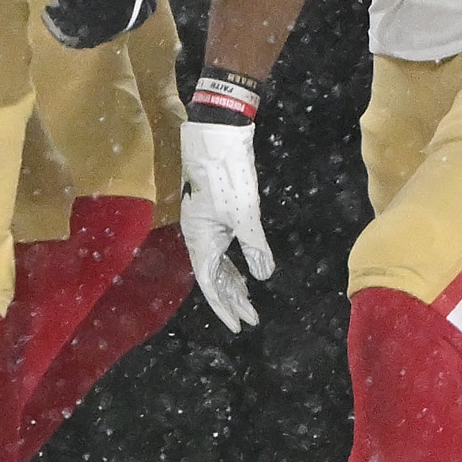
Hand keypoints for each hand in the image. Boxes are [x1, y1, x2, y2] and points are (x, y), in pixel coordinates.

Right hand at [178, 119, 273, 329]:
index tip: (239, 324)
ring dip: (232, 284)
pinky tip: (243, 272)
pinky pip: (219, 250)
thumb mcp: (246, 214)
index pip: (210, 285)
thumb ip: (255, 247)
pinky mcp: (213, 215)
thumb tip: (264, 276)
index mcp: (200, 240)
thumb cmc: (228, 174)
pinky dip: (231, 265)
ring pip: (216, 264)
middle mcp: (198, 236)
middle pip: (213, 278)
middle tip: (250, 318)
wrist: (215, 137)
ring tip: (248, 301)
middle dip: (232, 300)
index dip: (225, 307)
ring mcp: (204, 226)